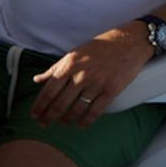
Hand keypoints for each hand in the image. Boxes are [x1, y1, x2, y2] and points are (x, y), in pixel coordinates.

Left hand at [30, 34, 151, 127]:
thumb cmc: (102, 45)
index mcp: (69, 65)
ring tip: (64, 123)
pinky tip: (81, 124)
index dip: (39, 106)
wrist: (130, 41)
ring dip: (67, 120)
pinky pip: (95, 111)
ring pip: (76, 109)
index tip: (35, 115)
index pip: (48, 91)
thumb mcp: (75, 52)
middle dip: (49, 117)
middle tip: (44, 124)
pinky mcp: (111, 90)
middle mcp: (81, 75)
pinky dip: (86, 121)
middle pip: (60, 103)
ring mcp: (97, 83)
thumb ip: (55, 67)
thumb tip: (37, 79)